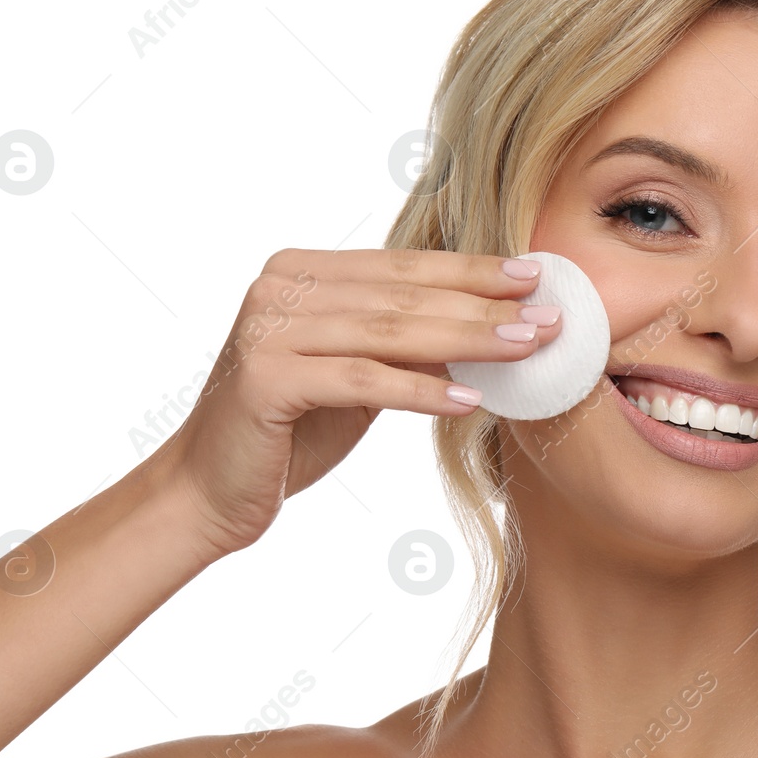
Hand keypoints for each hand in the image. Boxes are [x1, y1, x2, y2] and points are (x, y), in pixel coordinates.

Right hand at [146, 248, 559, 558]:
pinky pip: (362, 380)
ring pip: (389, 332)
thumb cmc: (289, 433)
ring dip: (468, 340)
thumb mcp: (356, 376)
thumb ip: (403, 343)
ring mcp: (267, 327)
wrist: (208, 491)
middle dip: (484, 305)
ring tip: (525, 350)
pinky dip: (421, 389)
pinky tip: (470, 397)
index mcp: (299, 271)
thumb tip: (494, 323)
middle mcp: (279, 287)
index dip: (472, 270)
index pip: (402, 266)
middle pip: (402, 295)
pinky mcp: (265, 377)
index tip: (535, 275)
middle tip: (548, 317)